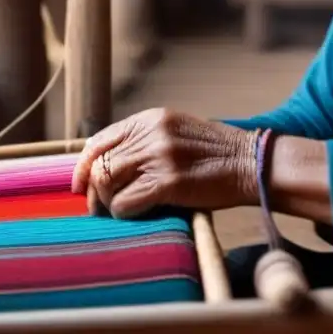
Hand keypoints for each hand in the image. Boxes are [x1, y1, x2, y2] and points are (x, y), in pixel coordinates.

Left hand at [71, 108, 258, 218]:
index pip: (99, 140)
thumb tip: (106, 167)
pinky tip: (141, 214)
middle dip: (94, 191)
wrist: (253, 163)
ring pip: (107, 184)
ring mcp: (159, 156)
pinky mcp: (167, 182)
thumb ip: (146, 141)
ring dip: (109, 204)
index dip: (83, 166)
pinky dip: (125, 214)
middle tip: (102, 208)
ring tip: (121, 211)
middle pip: (100, 165)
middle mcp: (152, 133)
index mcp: (151, 118)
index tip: (79, 186)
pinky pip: (125, 204)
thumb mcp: (177, 133)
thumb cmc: (216, 155)